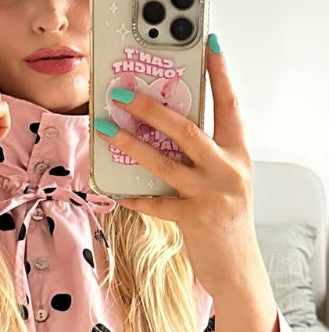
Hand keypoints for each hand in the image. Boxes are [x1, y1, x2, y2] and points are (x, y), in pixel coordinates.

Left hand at [96, 37, 264, 300]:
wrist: (238, 268)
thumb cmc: (228, 223)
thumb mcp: (227, 182)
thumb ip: (206, 158)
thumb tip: (167, 135)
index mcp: (238, 154)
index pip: (230, 105)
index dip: (220, 75)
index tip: (210, 47)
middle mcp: (227, 169)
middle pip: (186, 129)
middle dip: (152, 108)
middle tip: (125, 95)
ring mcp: (210, 194)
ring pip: (164, 161)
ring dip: (132, 145)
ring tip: (108, 131)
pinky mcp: (193, 219)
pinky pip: (157, 203)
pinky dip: (136, 198)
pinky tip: (118, 194)